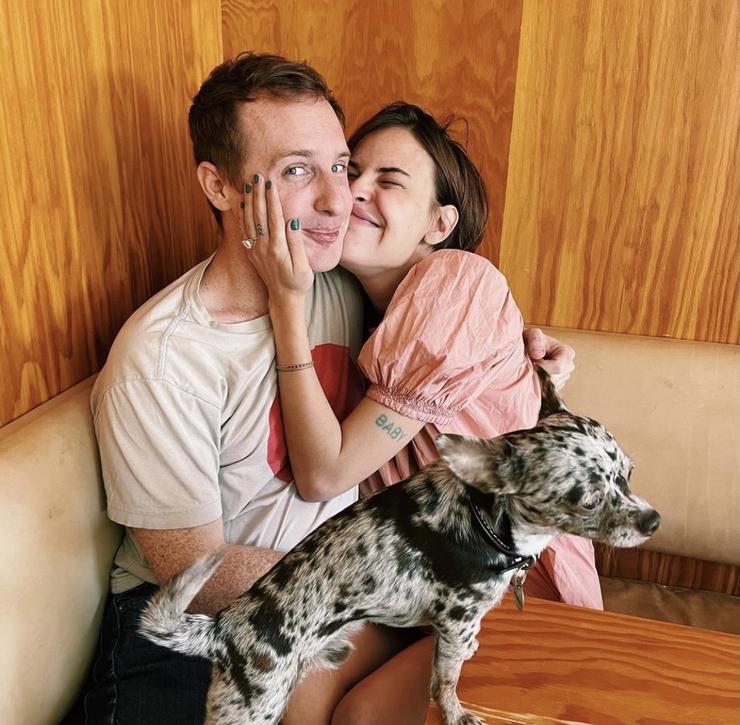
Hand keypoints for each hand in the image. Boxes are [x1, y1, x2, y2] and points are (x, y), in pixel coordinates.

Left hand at [240, 174, 313, 304]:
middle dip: (258, 193)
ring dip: (248, 201)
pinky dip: (242, 215)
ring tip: (248, 184)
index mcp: (278, 248)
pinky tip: (242, 204)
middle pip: (259, 215)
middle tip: (257, 175)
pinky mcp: (251, 252)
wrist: (283, 299)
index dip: (272, 198)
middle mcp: (263, 247)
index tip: (270, 182)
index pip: (274, 217)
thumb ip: (297, 243)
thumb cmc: (298, 282)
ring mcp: (255, 250)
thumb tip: (293, 221)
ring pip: (249, 220)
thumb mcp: (303, 265)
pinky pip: (244, 230)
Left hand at [523, 327, 574, 389]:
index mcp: (567, 353)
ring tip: (532, 370)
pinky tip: (534, 376)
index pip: (558, 367)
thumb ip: (535, 340)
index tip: (532, 362)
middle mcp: (569, 366)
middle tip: (530, 366)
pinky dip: (539, 386)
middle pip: (556, 379)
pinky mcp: (556, 385)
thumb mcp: (531, 335)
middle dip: (540, 374)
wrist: (525, 348)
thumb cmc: (529, 339)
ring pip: (551, 386)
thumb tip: (538, 354)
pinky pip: (548, 391)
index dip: (543, 367)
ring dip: (539, 380)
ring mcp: (563, 377)